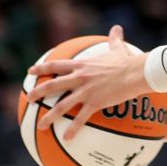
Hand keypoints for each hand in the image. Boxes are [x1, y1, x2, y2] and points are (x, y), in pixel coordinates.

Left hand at [28, 25, 149, 140]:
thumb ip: (114, 39)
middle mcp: (80, 77)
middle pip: (53, 85)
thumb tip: (117, 27)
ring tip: (41, 126)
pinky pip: (81, 118)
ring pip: (62, 105)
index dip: (42, 68)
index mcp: (83, 65)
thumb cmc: (129, 61)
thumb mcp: (119, 49)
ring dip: (50, 116)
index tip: (30, 71)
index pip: (57, 65)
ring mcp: (86, 91)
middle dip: (38, 92)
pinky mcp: (95, 102)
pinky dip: (73, 129)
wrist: (137, 72)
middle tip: (29, 98)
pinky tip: (68, 138)